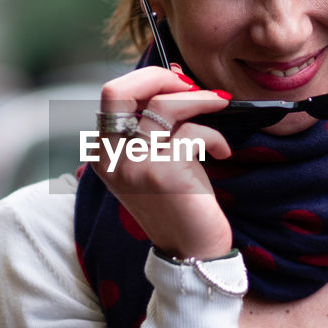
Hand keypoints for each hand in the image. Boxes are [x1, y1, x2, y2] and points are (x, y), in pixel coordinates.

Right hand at [94, 64, 232, 259]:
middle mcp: (111, 159)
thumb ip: (157, 123)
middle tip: (191, 85)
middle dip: (159, 77)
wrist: (191, 252)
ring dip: (200, 100)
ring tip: (220, 107)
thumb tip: (174, 75)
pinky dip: (215, 137)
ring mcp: (134, 166)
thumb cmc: (179, 202)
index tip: (178, 82)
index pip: (111, 95)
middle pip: (118, 90)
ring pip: (163, 106)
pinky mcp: (164, 173)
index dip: (147, 79)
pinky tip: (223, 153)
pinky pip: (192, 133)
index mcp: (104, 153)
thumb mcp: (159, 159)